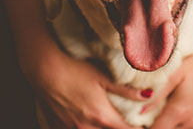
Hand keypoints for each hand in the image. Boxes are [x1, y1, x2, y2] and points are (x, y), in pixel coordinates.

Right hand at [30, 49, 145, 128]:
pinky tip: (88, 122)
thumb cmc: (74, 69)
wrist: (44, 70)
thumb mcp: (102, 76)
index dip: (137, 128)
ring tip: (107, 120)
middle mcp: (87, 128)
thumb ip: (125, 90)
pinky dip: (86, 128)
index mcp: (102, 116)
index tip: (142, 124)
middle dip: (120, 128)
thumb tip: (148, 96)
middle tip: (126, 122)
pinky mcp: (59, 128)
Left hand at [144, 46, 192, 128]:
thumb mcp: (174, 75)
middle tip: (149, 115)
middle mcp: (190, 120)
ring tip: (161, 111)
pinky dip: (180, 122)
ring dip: (170, 125)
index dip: (146, 127)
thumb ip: (157, 94)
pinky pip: (190, 125)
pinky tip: (177, 108)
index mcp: (178, 111)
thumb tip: (141, 110)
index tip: (139, 119)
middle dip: (158, 125)